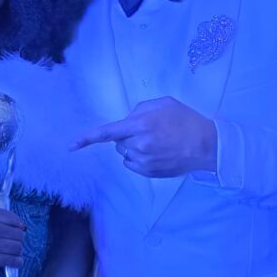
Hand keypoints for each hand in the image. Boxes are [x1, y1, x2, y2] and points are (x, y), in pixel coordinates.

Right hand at [0, 208, 25, 273]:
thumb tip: (21, 226)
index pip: (15, 221)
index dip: (18, 227)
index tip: (17, 232)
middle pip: (19, 235)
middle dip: (18, 240)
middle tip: (12, 243)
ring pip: (17, 248)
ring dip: (18, 251)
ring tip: (13, 252)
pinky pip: (11, 261)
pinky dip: (16, 262)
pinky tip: (14, 261)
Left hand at [71, 96, 217, 176]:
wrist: (206, 145)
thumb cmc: (185, 120)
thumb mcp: (163, 103)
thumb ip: (139, 109)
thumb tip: (127, 120)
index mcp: (140, 125)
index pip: (106, 133)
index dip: (86, 139)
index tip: (70, 146)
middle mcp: (138, 145)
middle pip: (118, 142)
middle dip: (127, 136)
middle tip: (149, 132)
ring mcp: (143, 161)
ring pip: (125, 154)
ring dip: (134, 148)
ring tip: (157, 143)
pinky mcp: (149, 173)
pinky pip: (133, 165)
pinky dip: (139, 159)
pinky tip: (157, 153)